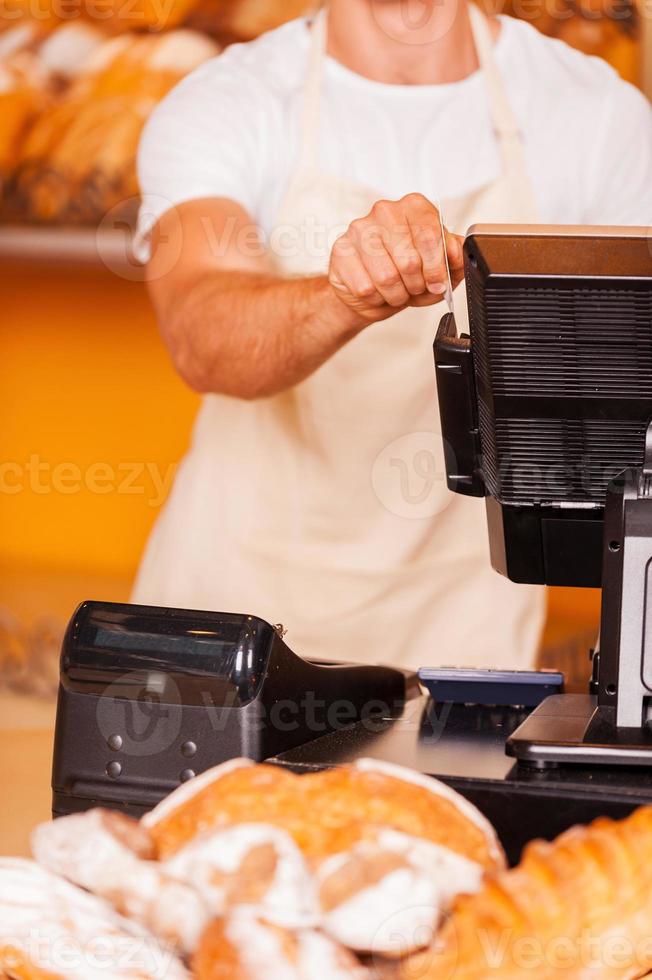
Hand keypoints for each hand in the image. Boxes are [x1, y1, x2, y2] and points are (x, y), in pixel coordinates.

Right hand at [327, 193, 464, 323]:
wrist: (370, 289)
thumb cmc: (404, 272)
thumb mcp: (437, 265)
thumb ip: (454, 257)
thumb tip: (457, 254)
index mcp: (414, 207)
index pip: (431, 236)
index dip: (437, 268)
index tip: (438, 283)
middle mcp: (385, 211)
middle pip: (409, 260)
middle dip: (416, 285)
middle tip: (415, 288)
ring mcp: (359, 229)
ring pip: (386, 277)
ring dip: (396, 294)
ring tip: (396, 291)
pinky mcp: (341, 251)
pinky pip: (366, 288)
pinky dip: (376, 298)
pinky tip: (377, 291)